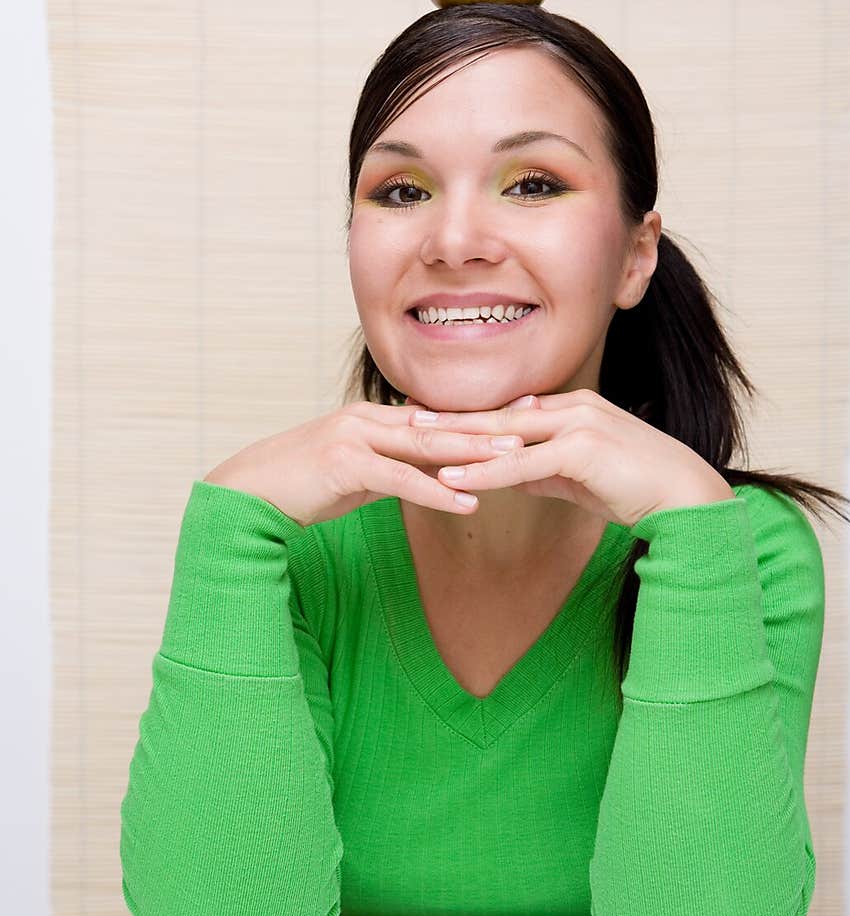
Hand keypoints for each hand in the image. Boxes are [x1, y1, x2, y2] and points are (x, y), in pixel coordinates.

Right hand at [201, 400, 527, 527]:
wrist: (247, 498)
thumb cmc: (299, 489)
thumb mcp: (353, 477)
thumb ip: (389, 471)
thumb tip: (426, 477)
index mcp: (371, 419)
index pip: (435, 417)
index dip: (479, 417)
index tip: (522, 414)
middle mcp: (366, 420)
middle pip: (439, 424)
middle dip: (489, 426)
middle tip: (536, 425)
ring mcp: (353, 438)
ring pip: (425, 446)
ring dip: (472, 454)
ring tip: (514, 459)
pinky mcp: (344, 465)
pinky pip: (400, 480)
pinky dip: (436, 491)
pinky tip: (467, 502)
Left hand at [403, 390, 733, 528]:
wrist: (685, 499)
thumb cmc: (639, 490)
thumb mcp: (583, 477)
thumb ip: (548, 471)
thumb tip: (515, 474)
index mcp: (575, 408)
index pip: (511, 410)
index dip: (470, 414)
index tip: (431, 415)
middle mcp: (573, 407)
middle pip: (499, 413)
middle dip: (451, 416)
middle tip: (405, 415)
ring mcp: (577, 425)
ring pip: (504, 434)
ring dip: (457, 440)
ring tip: (413, 441)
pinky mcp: (579, 451)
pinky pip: (520, 463)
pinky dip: (483, 470)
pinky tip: (452, 476)